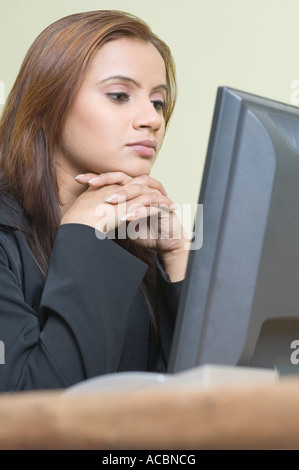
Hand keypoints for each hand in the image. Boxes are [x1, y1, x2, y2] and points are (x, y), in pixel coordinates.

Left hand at [62, 171, 189, 280]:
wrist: (165, 242)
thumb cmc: (143, 230)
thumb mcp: (121, 220)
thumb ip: (108, 212)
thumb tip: (83, 211)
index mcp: (134, 188)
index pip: (113, 178)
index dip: (97, 177)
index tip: (79, 179)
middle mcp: (145, 188)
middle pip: (126, 178)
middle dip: (108, 180)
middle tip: (92, 184)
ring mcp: (157, 196)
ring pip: (139, 189)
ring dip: (124, 194)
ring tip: (109, 200)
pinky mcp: (165, 207)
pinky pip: (151, 206)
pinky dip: (138, 211)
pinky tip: (126, 218)